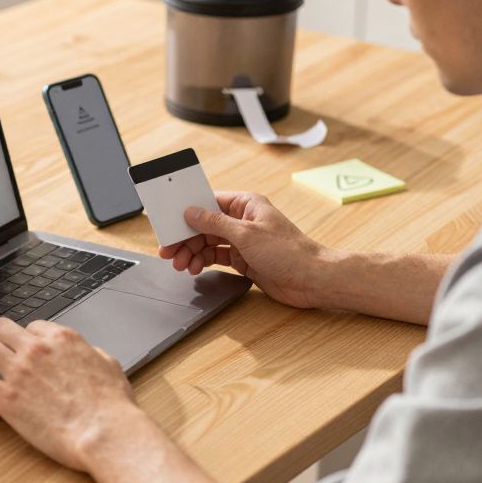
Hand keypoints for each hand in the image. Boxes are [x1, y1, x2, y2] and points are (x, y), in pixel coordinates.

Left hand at [0, 318, 143, 471]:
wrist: (104, 433)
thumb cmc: (112, 406)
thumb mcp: (109, 365)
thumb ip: (92, 353)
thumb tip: (87, 353)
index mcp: (62, 338)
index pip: (31, 327)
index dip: (26, 342)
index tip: (25, 356)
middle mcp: (36, 348)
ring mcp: (18, 370)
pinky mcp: (6, 397)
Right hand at [158, 191, 328, 309]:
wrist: (312, 280)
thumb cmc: (289, 252)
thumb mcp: (246, 234)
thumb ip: (215, 223)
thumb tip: (191, 212)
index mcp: (246, 204)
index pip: (208, 202)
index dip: (187, 212)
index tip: (169, 222)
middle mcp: (242, 220)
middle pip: (204, 225)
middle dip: (186, 238)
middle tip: (169, 251)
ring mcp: (243, 240)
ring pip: (208, 243)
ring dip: (192, 252)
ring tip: (181, 264)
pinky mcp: (244, 259)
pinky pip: (216, 257)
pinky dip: (203, 262)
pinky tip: (194, 267)